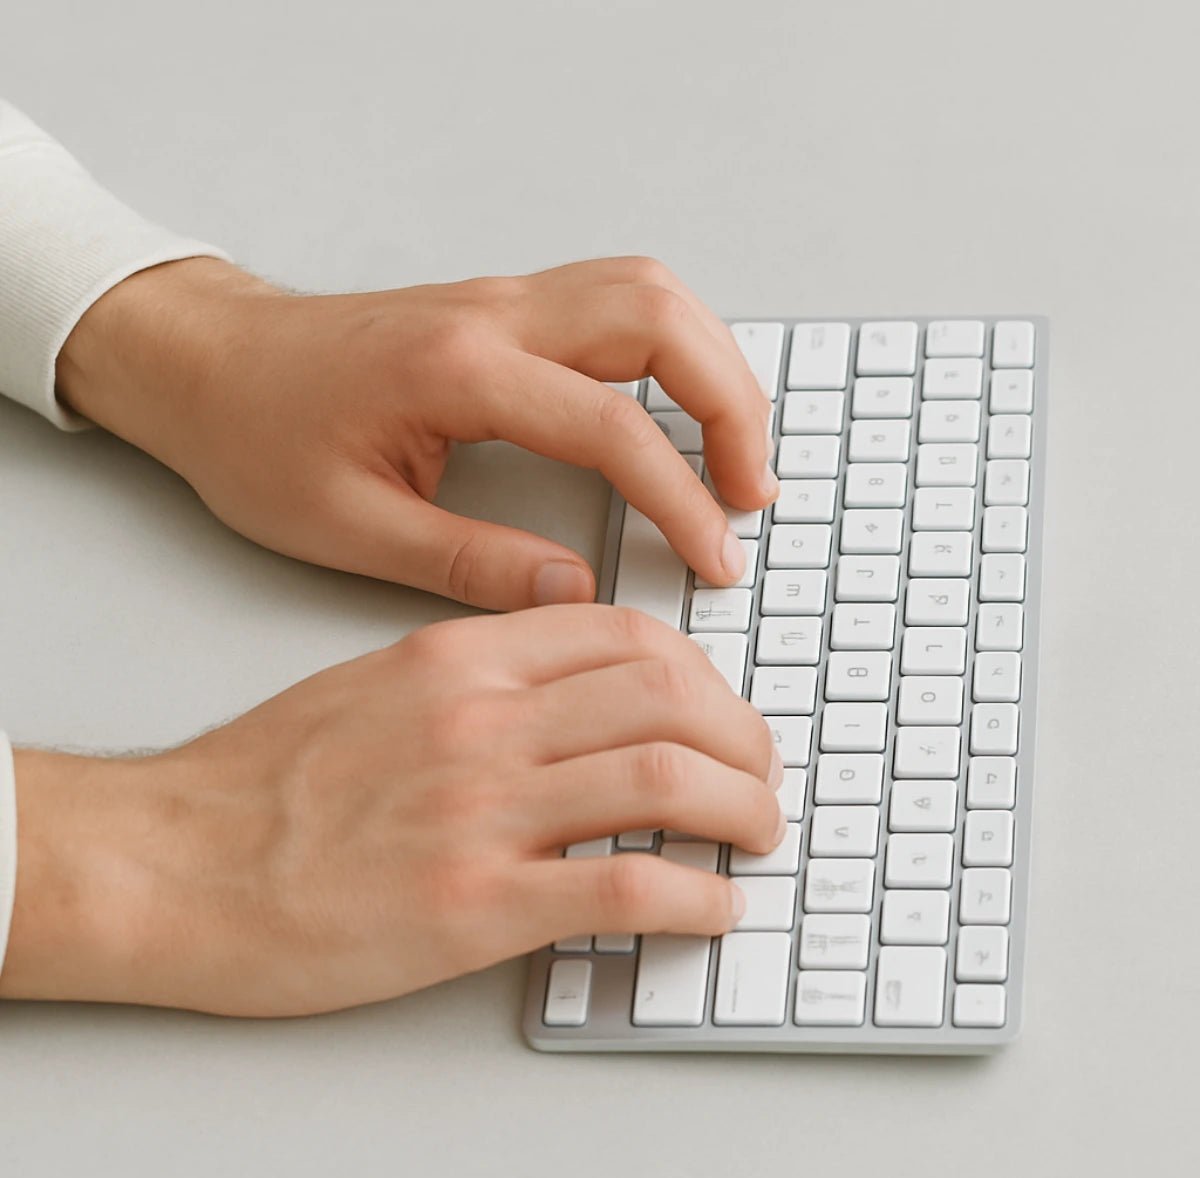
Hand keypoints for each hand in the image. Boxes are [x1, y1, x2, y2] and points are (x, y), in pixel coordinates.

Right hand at [0, 607, 783, 1015]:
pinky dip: (696, 898)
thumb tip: (576, 697)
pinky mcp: (474, 905)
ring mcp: (484, 811)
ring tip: (759, 833)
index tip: (722, 709)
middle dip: (745, 738)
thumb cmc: (266, 777)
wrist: (173, 858)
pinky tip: (715, 905)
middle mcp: (485, 720)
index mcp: (464, 658)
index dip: (703, 673)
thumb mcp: (379, 684)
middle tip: (761, 774)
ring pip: (668, 781)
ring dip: (743, 809)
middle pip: (670, 699)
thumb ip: (481, 678)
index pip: (628, 637)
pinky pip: (625, 890)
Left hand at [58, 255, 777, 609]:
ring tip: (735, 454)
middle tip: (751, 493)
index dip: (681, 499)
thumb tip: (575, 592)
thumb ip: (469, 565)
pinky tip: (679, 407)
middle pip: (660, 320)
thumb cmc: (260, 438)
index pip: (612, 427)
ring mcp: (502, 298)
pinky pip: (619, 301)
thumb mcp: (350, 528)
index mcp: (458, 372)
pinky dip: (674, 350)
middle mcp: (493, 315)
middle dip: (731, 405)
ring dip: (712, 366)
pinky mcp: (503, 305)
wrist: (209, 363)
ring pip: (650, 293)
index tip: (716, 558)